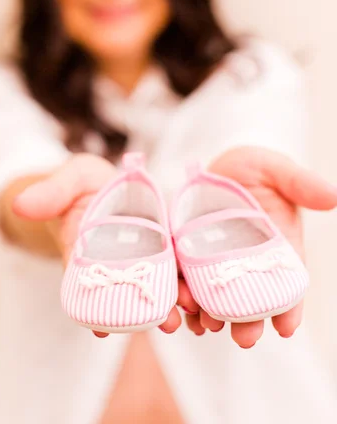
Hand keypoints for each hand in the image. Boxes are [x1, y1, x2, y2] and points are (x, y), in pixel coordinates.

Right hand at [12, 153, 181, 337]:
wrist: (106, 183)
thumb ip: (51, 192)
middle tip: (169, 324)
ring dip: (174, 302)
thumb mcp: (69, 179)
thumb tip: (20, 204)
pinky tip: (203, 298)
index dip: (95, 307)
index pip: (88, 283)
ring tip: (192, 316)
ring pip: (158, 284)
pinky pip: (178, 267)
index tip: (103, 330)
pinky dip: (189, 283)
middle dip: (148, 309)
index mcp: (87, 252)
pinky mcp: (166, 248)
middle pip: (130, 290)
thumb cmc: (83, 183)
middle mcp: (116, 262)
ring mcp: (143, 258)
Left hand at [177, 146, 336, 347]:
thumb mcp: (277, 170)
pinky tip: (180, 311)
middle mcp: (246, 262)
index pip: (286, 283)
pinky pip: (184, 282)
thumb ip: (300, 183)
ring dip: (210, 316)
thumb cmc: (253, 168)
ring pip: (214, 297)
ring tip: (207, 325)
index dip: (289, 307)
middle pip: (249, 299)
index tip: (286, 327)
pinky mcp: (186, 255)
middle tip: (245, 338)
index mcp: (276, 247)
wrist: (215, 164)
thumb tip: (333, 196)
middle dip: (247, 322)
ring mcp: (215, 262)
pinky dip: (182, 299)